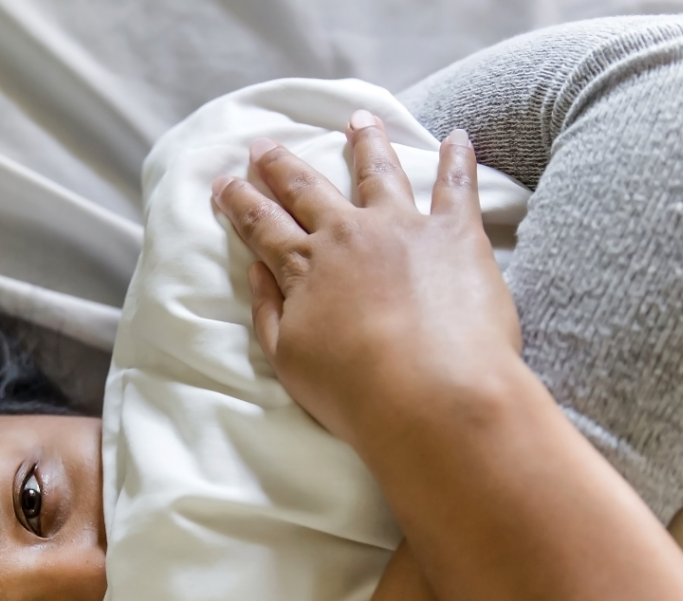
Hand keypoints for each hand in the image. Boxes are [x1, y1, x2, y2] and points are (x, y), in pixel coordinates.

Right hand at [211, 113, 520, 451]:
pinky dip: (458, 159)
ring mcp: (403, 227)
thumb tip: (257, 271)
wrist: (430, 397)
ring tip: (358, 120)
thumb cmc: (354, 392)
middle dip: (281, 166)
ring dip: (365, 143)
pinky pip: (458, 185)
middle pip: (307, 189)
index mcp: (304, 267)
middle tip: (263, 145)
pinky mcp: (456, 234)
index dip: (240, 202)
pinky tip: (458, 138)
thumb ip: (268, 313)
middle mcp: (348, 234)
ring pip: (378, 172)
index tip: (224, 182)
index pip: (262, 226)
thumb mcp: (288, 362)